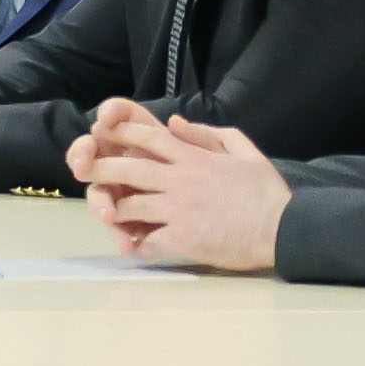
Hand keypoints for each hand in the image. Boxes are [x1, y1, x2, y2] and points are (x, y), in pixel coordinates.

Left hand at [75, 115, 287, 273]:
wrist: (284, 229)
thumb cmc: (266, 192)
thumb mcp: (242, 150)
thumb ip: (208, 134)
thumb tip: (175, 121)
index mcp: (195, 158)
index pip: (149, 137)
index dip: (121, 133)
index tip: (102, 131)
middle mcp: (181, 181)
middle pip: (127, 169)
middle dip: (100, 166)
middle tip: (81, 168)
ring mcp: (179, 211)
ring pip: (130, 206)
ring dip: (114, 208)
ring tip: (105, 209)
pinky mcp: (182, 239)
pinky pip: (146, 241)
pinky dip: (135, 243)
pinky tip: (129, 244)